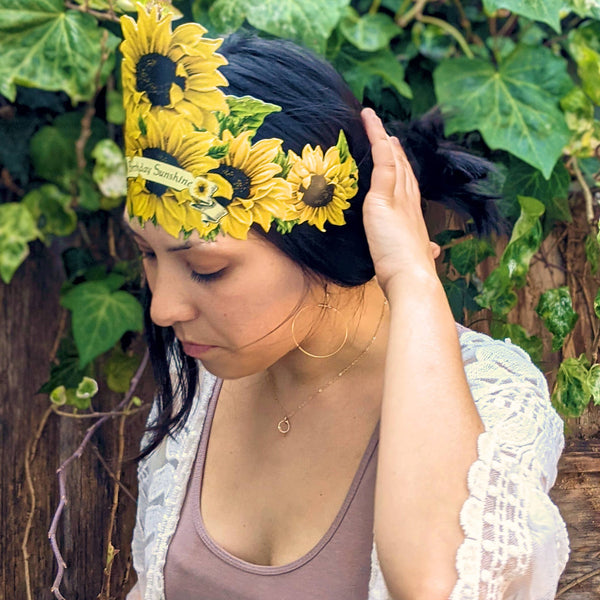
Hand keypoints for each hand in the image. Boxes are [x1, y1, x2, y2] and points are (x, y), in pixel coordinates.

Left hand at [361, 108, 440, 294]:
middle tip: (389, 136)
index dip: (404, 172)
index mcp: (413, 218)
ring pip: (391, 160)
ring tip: (375, 122)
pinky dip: (376, 139)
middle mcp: (409, 203)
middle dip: (396, 153)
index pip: (408, 188)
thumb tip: (434, 249)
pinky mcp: (384, 197)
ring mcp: (398, 198)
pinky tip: (370, 122)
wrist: (414, 279)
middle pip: (403, 170)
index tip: (398, 158)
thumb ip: (423, 249)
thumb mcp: (415, 257)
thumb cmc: (410, 274)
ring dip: (383, 139)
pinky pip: (382, 160)